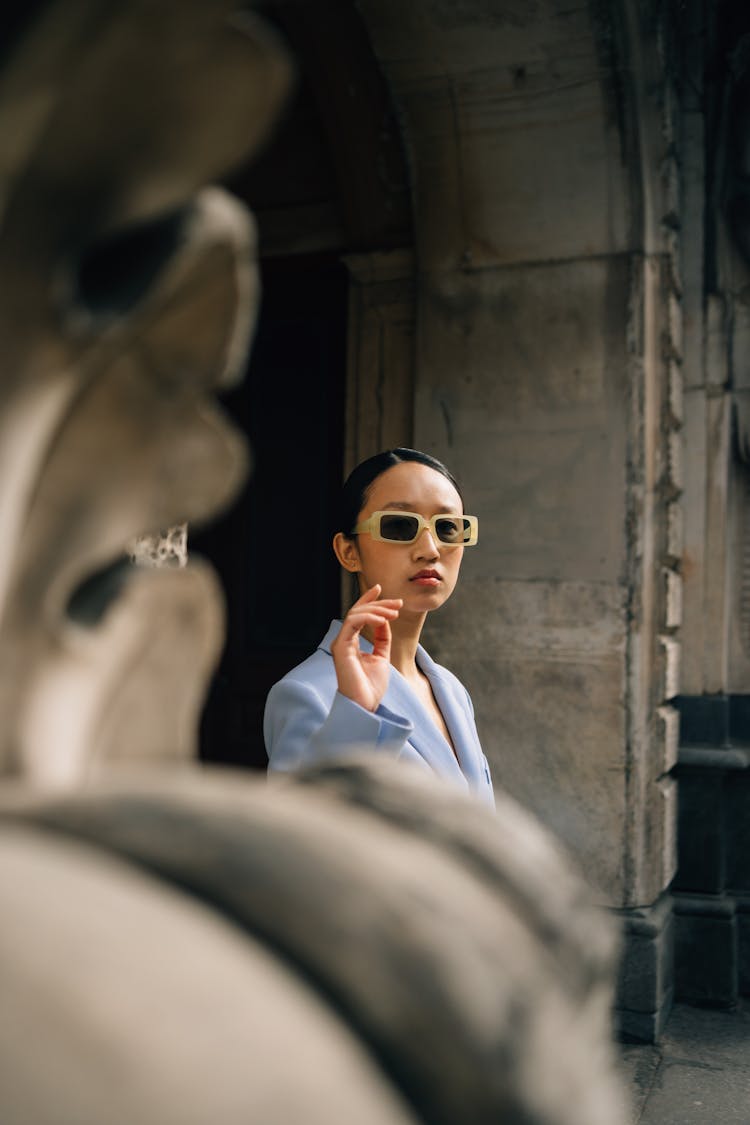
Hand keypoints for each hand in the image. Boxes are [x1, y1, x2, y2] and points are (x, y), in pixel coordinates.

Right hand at [330, 584, 401, 711]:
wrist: (365, 705)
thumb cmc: (371, 686)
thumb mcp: (382, 657)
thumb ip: (382, 639)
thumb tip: (384, 620)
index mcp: (351, 642)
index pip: (358, 615)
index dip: (368, 600)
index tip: (381, 589)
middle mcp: (344, 640)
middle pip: (359, 611)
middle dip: (379, 604)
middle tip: (398, 603)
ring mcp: (341, 643)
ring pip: (355, 614)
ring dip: (376, 609)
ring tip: (394, 612)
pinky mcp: (341, 647)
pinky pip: (352, 623)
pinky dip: (368, 618)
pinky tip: (383, 620)